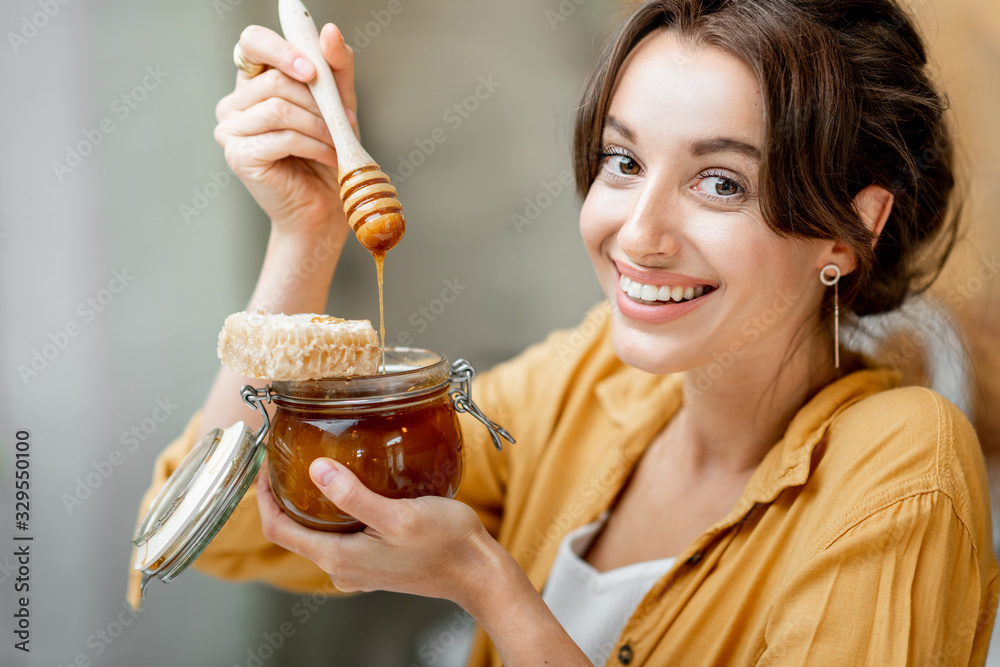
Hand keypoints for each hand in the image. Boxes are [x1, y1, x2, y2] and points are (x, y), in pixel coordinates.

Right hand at [215, 23, 357, 239]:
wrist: (324, 207)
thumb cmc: (327, 155)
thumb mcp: (338, 104)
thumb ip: (335, 67)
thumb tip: (329, 31)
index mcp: (253, 83)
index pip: (252, 42)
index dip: (282, 49)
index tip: (313, 69)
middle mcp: (234, 103)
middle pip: (274, 80)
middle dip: (318, 100)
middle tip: (343, 121)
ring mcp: (231, 130)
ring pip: (279, 108)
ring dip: (319, 125)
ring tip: (337, 141)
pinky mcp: (239, 155)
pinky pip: (282, 136)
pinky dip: (314, 144)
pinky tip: (328, 156)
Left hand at [256, 458, 497, 604]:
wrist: (478, 573)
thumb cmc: (445, 545)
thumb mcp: (398, 515)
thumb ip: (354, 495)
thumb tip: (317, 470)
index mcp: (339, 558)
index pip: (279, 529)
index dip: (263, 496)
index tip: (265, 463)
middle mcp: (342, 568)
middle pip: (294, 531)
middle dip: (284, 495)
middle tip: (287, 457)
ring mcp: (358, 568)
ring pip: (318, 533)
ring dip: (309, 503)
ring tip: (316, 467)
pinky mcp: (375, 562)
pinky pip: (342, 536)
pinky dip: (335, 512)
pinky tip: (352, 489)